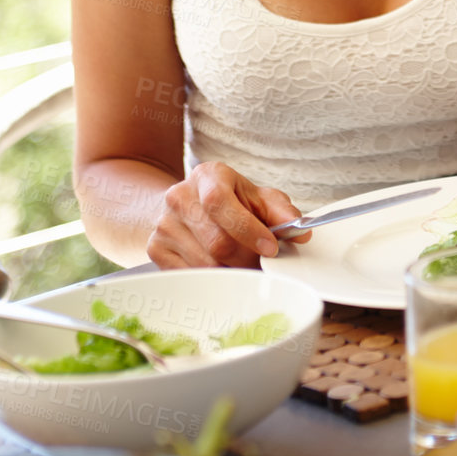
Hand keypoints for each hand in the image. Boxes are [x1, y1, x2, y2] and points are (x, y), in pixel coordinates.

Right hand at [146, 161, 308, 267]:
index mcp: (207, 176)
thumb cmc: (230, 201)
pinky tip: (223, 269)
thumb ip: (281, 212)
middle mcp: (179, 196)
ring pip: (205, 264)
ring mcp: (164, 224)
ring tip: (244, 265)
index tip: (271, 248)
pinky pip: (190, 276)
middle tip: (262, 264)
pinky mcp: (155, 249)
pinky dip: (213, 279)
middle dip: (247, 259)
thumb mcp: (258, 198)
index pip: (220, 202)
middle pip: (216, 241)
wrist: (188, 204)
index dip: (248, 230)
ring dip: (232, 272)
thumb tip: (300, 231)